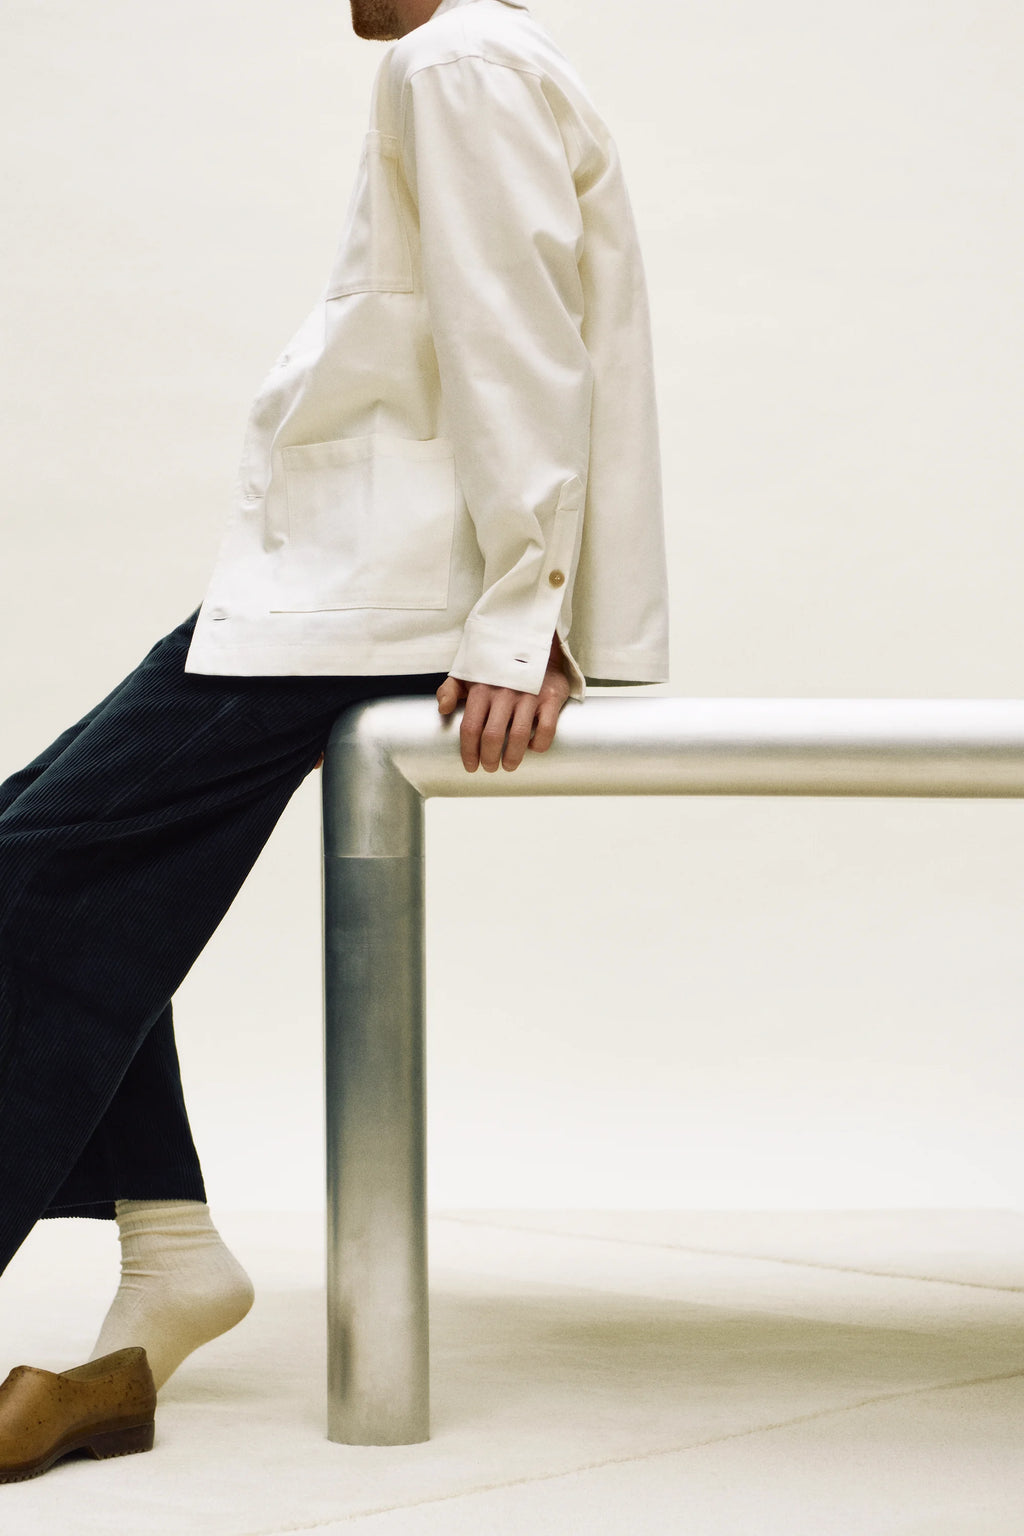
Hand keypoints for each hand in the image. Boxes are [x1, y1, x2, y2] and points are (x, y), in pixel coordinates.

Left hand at [436, 642, 570, 771]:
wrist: (535, 644)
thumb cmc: (499, 665)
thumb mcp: (469, 672)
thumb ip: (450, 689)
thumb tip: (443, 709)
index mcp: (481, 688)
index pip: (469, 728)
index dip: (468, 752)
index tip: (471, 765)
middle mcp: (504, 692)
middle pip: (492, 736)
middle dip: (489, 759)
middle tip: (490, 767)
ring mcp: (528, 695)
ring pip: (518, 736)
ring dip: (512, 758)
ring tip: (509, 765)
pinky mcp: (551, 697)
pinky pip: (546, 729)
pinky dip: (539, 744)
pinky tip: (533, 747)